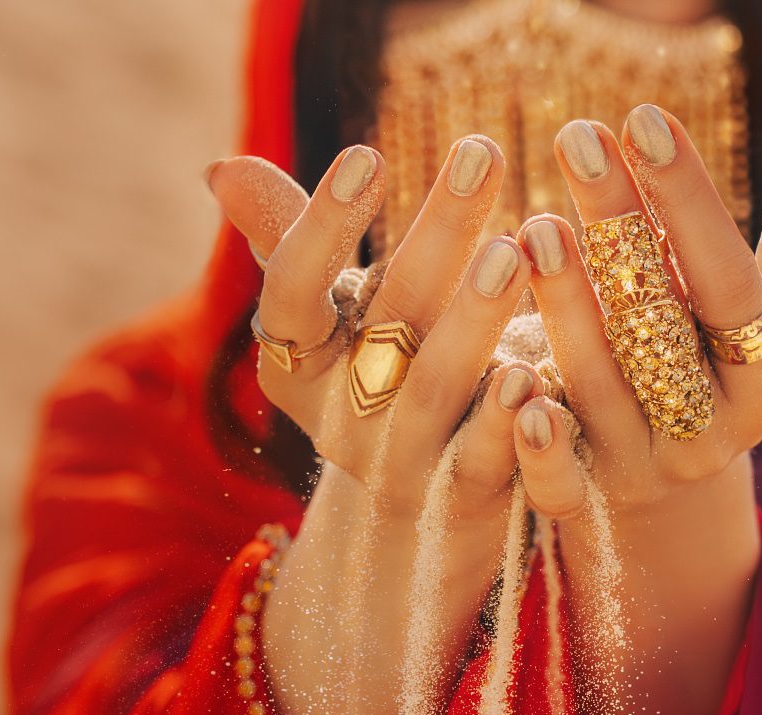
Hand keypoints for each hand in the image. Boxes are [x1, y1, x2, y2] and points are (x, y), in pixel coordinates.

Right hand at [207, 138, 532, 522]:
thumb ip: (286, 241)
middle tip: (480, 153)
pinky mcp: (465, 499)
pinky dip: (509, 422)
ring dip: (473, 321)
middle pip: (387, 319)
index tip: (365, 155)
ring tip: (512, 252)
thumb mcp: (332, 317)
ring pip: (437, 389)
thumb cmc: (380, 373)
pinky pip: (486, 461)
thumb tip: (222, 168)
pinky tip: (539, 373)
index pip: (291, 293)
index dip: (322, 228)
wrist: (420, 514)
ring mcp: (402, 462)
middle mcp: (341, 417)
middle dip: (435, 234)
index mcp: (296, 365)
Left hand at [508, 107, 761, 714]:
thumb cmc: (713, 367)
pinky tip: (509, 376)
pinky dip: (535, 439)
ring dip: (565, 307)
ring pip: (600, 390)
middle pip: (661, 324)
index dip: (689, 204)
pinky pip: (558, 483)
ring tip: (535, 224)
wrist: (669, 489)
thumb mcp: (760, 321)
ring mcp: (646, 471)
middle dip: (619, 226)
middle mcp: (713, 433)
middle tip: (577, 137)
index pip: (730, 283)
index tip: (645, 119)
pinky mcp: (586, 505)